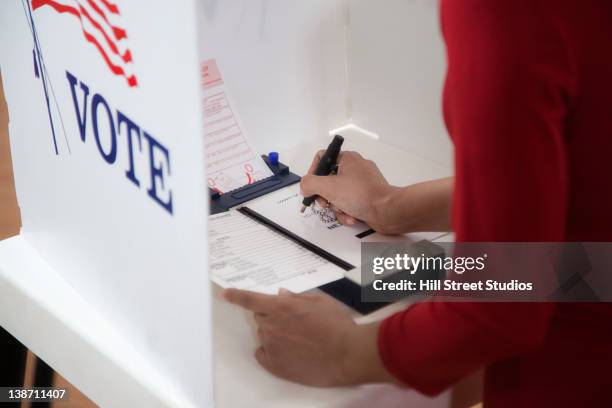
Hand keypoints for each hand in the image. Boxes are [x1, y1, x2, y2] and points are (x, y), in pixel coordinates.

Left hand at [223, 288, 392, 386]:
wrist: (347, 354)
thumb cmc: (337, 326)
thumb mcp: (320, 302)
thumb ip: (297, 297)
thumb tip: (283, 295)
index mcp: (281, 306)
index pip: (249, 299)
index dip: (236, 296)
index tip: (226, 294)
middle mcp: (271, 325)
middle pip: (260, 317)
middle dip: (272, 316)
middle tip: (293, 322)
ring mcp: (271, 346)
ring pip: (264, 335)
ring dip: (275, 334)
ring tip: (300, 340)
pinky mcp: (274, 365)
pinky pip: (263, 354)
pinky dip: (271, 351)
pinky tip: (289, 352)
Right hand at [301, 151, 395, 231]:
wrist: (388, 211)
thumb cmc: (361, 195)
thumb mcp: (328, 187)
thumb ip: (310, 183)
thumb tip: (305, 186)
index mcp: (347, 158)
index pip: (322, 158)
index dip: (313, 173)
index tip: (311, 187)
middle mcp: (355, 168)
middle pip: (328, 180)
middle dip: (325, 196)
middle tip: (325, 203)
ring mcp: (362, 183)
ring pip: (337, 195)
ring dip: (336, 207)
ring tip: (344, 212)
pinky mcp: (367, 197)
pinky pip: (349, 203)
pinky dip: (347, 212)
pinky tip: (352, 217)